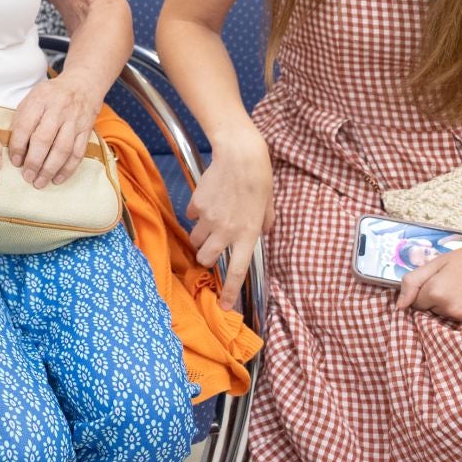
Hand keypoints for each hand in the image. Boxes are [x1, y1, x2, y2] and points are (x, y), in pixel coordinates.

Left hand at [5, 75, 101, 187]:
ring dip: (50, 169)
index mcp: (39, 100)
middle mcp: (58, 110)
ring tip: (40, 182)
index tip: (14, 161)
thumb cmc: (51, 95)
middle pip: (44, 139)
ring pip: (62, 149)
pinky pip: (78, 153)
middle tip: (27, 177)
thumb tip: (14, 148)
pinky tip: (58, 179)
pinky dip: (68, 169)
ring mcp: (74, 121)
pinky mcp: (86, 130)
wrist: (82, 84)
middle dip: (34, 162)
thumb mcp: (31, 98)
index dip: (18, 146)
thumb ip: (21, 119)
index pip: (25, 126)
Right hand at [186, 129, 273, 308]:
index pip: (237, 271)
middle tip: (212, 248)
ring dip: (200, 238)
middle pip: (206, 258)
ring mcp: (209, 219)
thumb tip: (260, 231)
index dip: (230, 292)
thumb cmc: (260, 178)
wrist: (240, 154)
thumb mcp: (269, 206)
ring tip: (209, 224)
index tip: (225, 306)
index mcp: (248, 234)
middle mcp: (227, 231)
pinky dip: (197, 214)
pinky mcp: (196, 204)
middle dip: (207, 257)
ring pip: (195, 240)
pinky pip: (192, 216)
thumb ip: (263, 224)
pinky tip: (208, 201)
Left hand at [396, 232, 461, 334]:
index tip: (442, 284)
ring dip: (460, 311)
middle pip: (435, 314)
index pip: (417, 305)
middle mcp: (452, 310)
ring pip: (454, 321)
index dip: (428, 294)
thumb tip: (399, 307)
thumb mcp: (439, 262)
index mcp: (436, 292)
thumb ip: (413, 282)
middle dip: (442, 303)